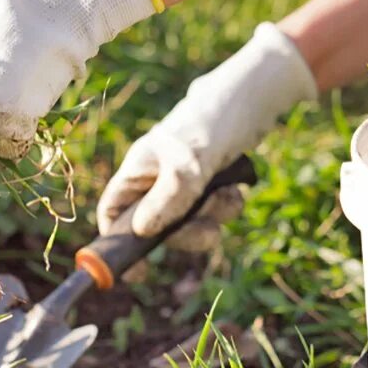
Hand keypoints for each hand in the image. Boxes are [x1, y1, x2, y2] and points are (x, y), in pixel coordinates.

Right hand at [97, 22, 317, 260]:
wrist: (253, 98)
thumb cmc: (213, 121)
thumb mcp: (190, 163)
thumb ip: (168, 198)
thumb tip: (143, 233)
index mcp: (139, 169)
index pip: (114, 211)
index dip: (119, 241)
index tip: (138, 270)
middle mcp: (157, 178)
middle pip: (157, 227)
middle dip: (185, 232)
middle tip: (207, 229)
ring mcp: (184, 182)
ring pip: (190, 222)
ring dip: (212, 218)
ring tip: (226, 196)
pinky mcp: (210, 183)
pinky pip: (213, 212)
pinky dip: (227, 207)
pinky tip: (236, 188)